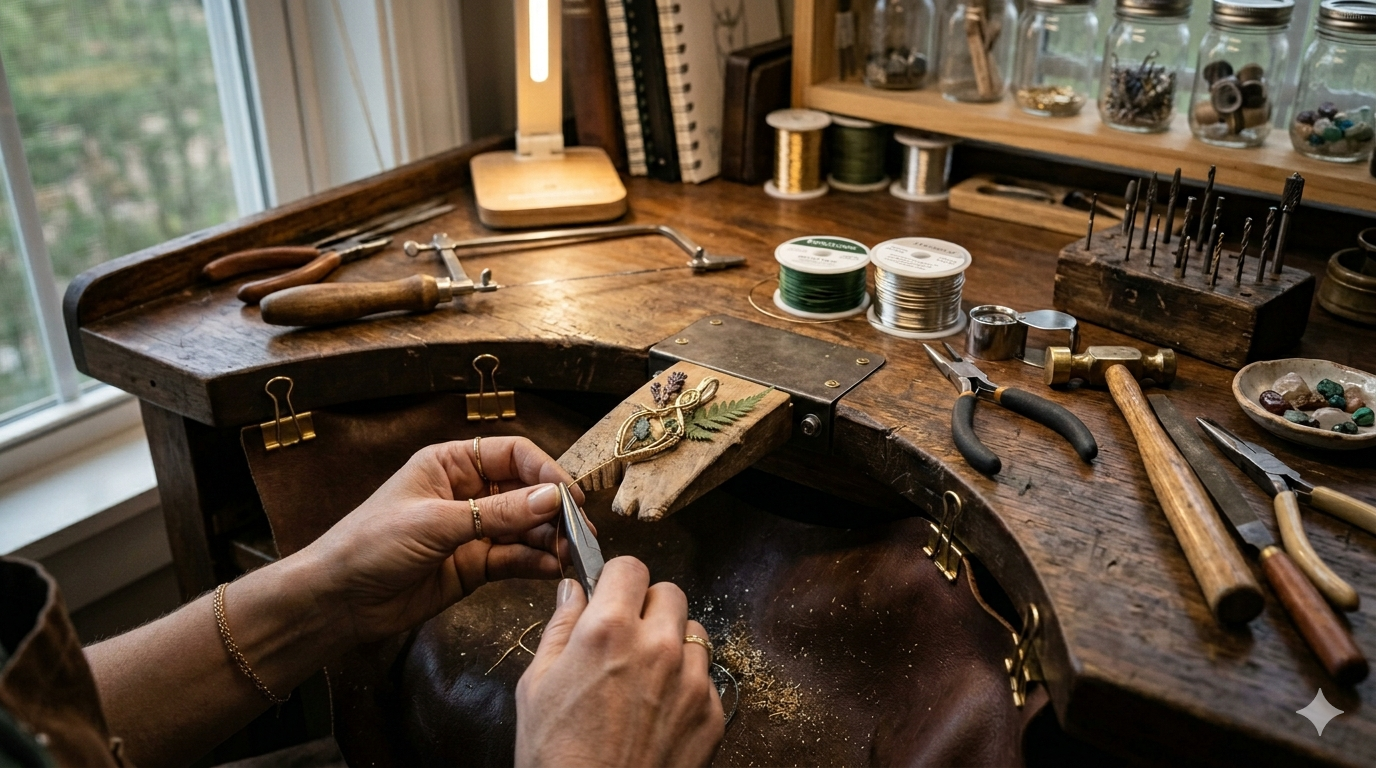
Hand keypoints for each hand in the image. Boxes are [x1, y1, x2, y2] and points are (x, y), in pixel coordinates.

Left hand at [299, 437, 583, 643]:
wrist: (337, 600)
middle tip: (580, 531)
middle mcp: (467, 492)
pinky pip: (515, 558)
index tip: (570, 497)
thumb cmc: (370, 545)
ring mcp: (472, 530)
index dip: (546, 471)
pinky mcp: (474, 565)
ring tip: (570, 553)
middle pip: (526, 491)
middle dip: (554, 509)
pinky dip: (536, 562)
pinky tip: (552, 567)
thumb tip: (552, 498)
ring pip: (526, 527)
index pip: (513, 454)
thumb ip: (497, 512)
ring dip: (550, 538)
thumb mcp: (435, 522)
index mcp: (451, 464)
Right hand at [515, 558, 723, 767]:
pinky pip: (705, 678)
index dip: (617, 579)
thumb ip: (560, 628)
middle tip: (627, 637)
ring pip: (693, 633)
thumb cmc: (556, 756)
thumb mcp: (536, 685)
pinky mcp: (712, 713)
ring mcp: (691, 680)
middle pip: (670, 593)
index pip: (631, 567)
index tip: (611, 595)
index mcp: (609, 630)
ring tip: (643, 679)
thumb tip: (573, 591)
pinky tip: (658, 711)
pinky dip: (686, 685)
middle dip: (648, 607)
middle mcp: (657, 646)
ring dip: (672, 645)